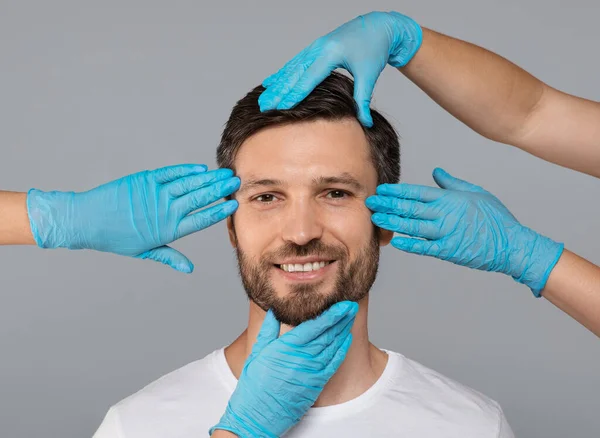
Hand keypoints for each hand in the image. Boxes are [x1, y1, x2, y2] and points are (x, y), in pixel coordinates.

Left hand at [26, 164, 239, 272]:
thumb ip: (170, 257)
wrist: (87, 221)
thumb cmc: (115, 238)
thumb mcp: (144, 251)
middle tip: (236, 181)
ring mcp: (156, 194)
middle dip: (220, 189)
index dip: (219, 211)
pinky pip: (170, 174)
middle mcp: (166, 211)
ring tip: (224, 173)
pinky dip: (186, 171)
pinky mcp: (145, 181)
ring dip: (209, 178)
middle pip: (200, 198)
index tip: (233, 203)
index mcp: (169, 230)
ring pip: (189, 184)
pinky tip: (200, 169)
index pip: (201, 219)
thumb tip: (189, 269)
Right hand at [210, 301, 357, 436]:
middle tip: (352, 306)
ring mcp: (311, 372)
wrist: (258, 416)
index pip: (315, 326)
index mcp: (286, 347)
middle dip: (341, 319)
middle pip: (327, 334)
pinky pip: (333, 364)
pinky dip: (341, 351)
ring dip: (343, 331)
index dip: (331, 314)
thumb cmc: (254, 384)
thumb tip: (273, 312)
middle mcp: (302, 358)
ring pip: (332, 347)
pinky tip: (346, 340)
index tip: (342, 305)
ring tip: (351, 318)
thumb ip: (267, 330)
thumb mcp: (256, 353)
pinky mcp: (316, 384)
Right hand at [258, 11, 421, 126]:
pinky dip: (281, 74)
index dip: (294, 94)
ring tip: (263, 98)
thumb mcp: (370, 75)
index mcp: (331, 53)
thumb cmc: (374, 48)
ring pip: (290, 68)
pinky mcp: (314, 48)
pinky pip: (294, 63)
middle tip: (264, 106)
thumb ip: (363, 100)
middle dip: (278, 92)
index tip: (281, 107)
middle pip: (294, 74)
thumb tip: (366, 124)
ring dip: (276, 84)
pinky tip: (270, 82)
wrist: (378, 26)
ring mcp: (314, 47)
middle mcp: (319, 48)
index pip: (309, 79)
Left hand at [366, 168, 563, 295]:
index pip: (418, 192)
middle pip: (411, 207)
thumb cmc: (495, 218)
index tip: (382, 189)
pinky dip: (409, 244)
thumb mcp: (476, 193)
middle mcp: (446, 214)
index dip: (397, 191)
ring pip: (413, 226)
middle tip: (370, 201)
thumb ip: (452, 183)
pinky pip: (425, 247)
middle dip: (388, 204)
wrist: (511, 244)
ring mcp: (447, 233)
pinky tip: (395, 240)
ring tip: (376, 218)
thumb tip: (436, 171)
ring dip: (393, 221)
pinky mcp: (449, 251)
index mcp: (451, 199)